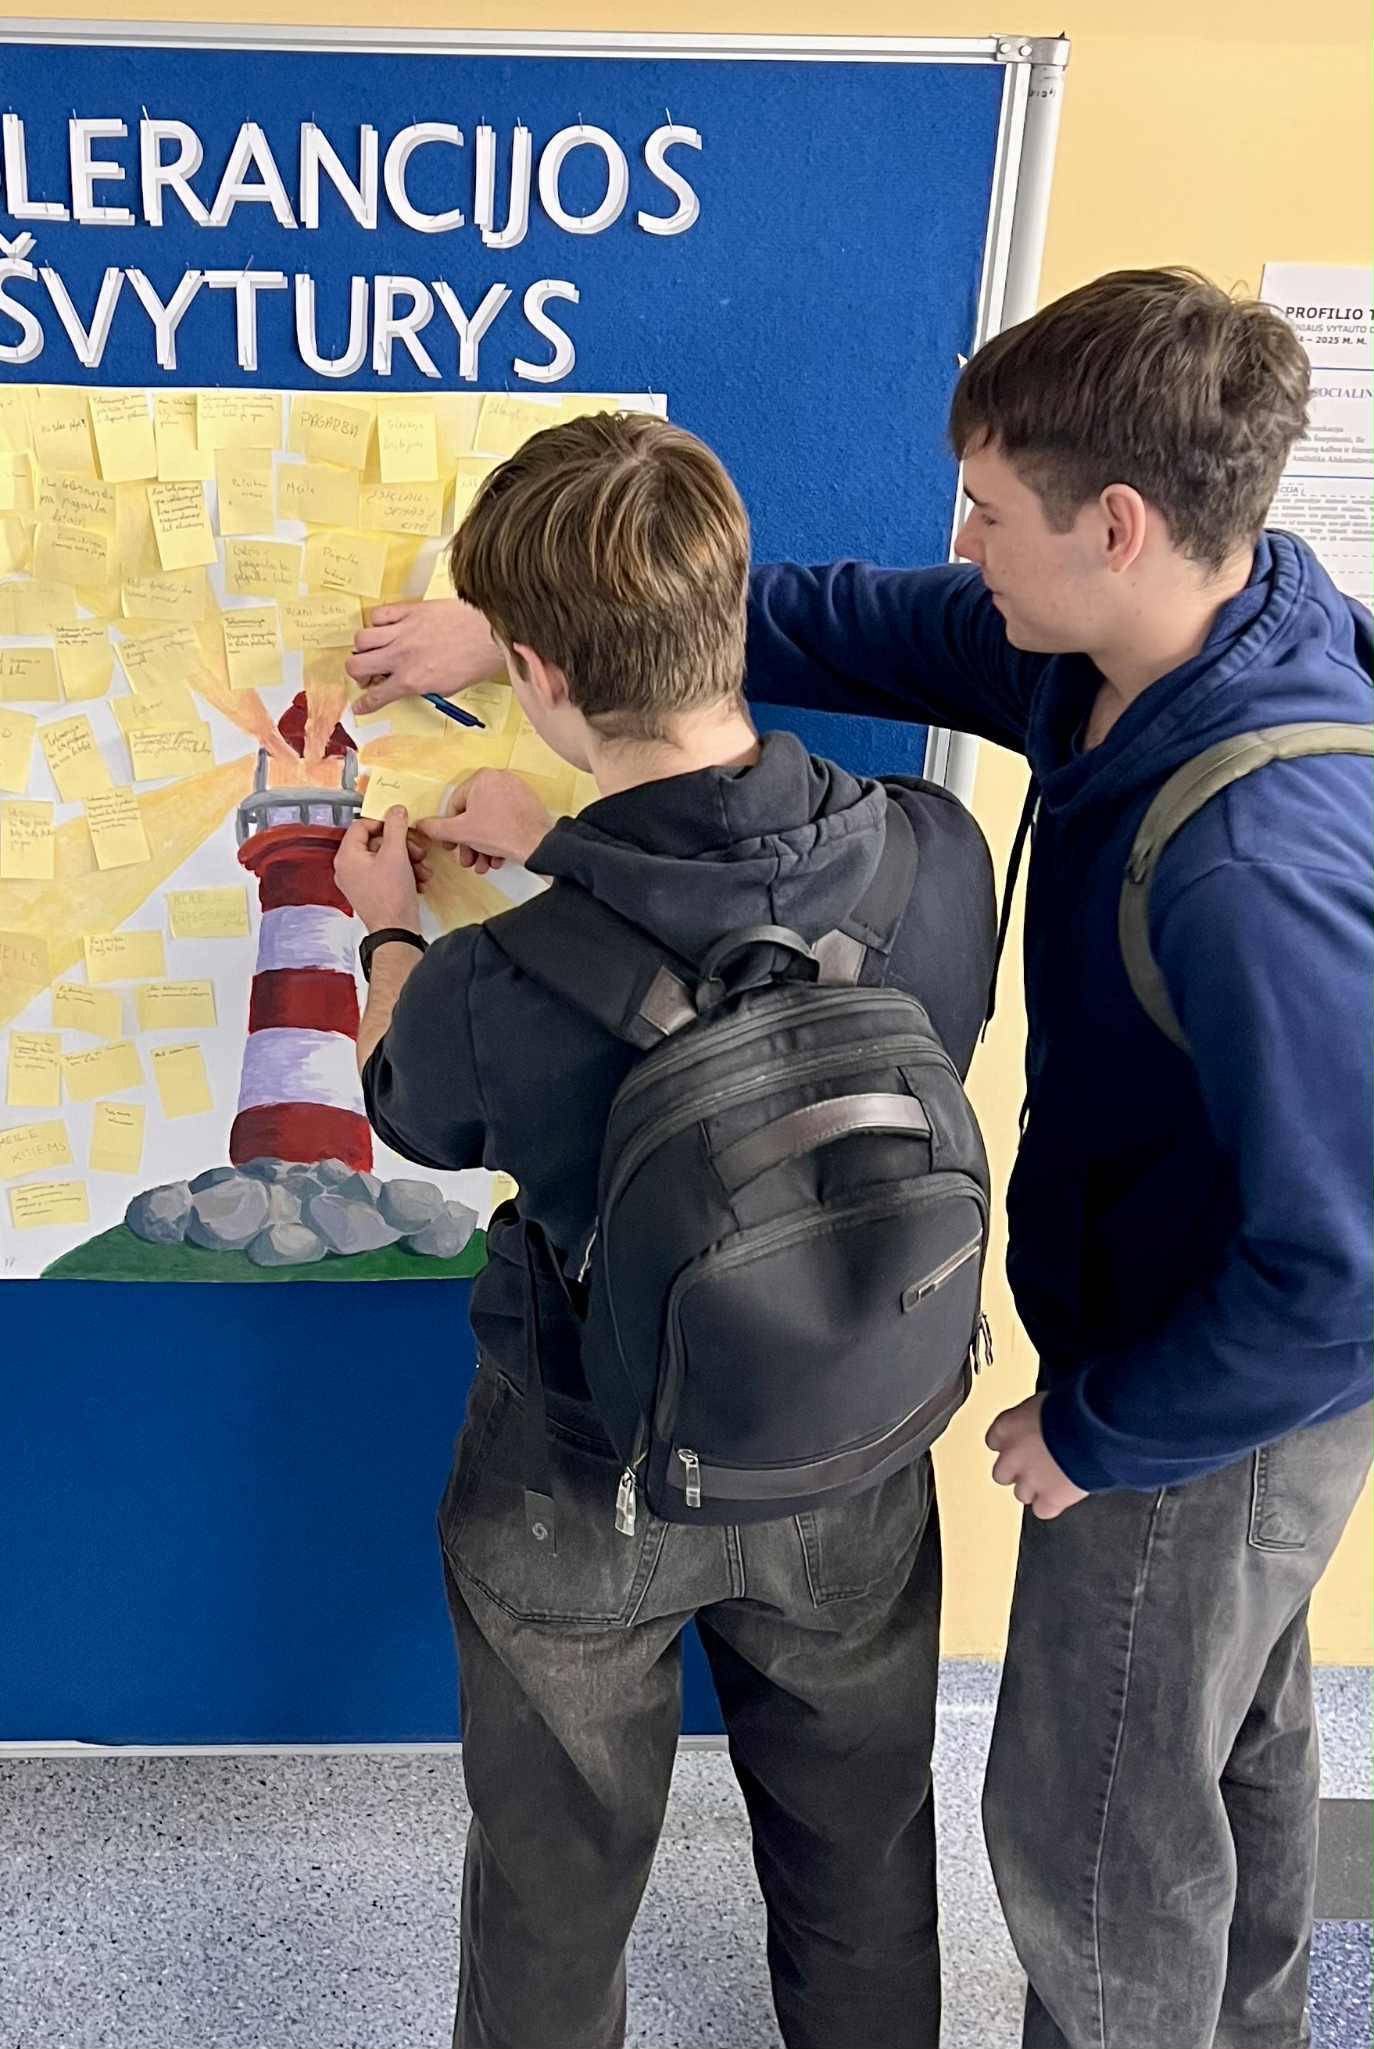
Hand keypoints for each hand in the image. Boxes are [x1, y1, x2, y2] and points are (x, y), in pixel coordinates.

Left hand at [334, 809, 427, 930]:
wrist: (396, 932)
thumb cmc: (391, 897)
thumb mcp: (396, 854)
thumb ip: (395, 827)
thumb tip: (396, 810)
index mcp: (347, 857)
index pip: (361, 826)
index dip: (383, 823)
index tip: (401, 825)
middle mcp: (347, 869)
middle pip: (376, 843)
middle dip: (401, 845)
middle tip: (417, 850)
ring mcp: (358, 883)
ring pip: (384, 859)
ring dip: (407, 860)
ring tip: (423, 869)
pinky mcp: (371, 893)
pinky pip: (386, 874)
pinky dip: (403, 874)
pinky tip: (419, 880)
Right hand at [347, 599, 501, 714]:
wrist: (490, 632)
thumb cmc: (476, 660)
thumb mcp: (448, 687)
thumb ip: (421, 687)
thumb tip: (406, 685)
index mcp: (412, 680)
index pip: (376, 696)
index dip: (364, 704)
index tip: (360, 705)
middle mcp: (401, 656)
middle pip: (356, 665)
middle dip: (357, 674)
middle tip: (368, 675)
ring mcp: (403, 631)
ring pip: (361, 639)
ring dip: (364, 648)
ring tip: (376, 649)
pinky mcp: (409, 611)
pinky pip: (378, 615)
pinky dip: (377, 622)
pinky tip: (387, 627)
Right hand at [416, 770, 556, 874]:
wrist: (538, 844)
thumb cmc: (498, 833)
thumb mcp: (461, 832)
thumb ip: (437, 828)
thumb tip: (420, 825)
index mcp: (482, 777)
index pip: (456, 806)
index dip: (450, 831)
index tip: (451, 848)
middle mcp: (500, 779)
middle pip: (475, 816)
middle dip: (470, 843)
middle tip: (468, 862)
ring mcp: (516, 791)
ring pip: (490, 822)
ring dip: (483, 847)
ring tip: (484, 866)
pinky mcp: (529, 805)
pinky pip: (506, 821)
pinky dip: (499, 840)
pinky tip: (497, 859)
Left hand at [986, 1394, 1088, 1520]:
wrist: (1093, 1430)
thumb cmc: (1075, 1408)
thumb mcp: (1047, 1401)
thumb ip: (1035, 1416)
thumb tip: (1042, 1418)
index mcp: (1008, 1426)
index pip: (994, 1441)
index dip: (1011, 1445)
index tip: (1022, 1444)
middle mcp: (1012, 1455)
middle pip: (1002, 1473)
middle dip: (1018, 1471)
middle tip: (1038, 1464)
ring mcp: (1029, 1480)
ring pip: (1021, 1494)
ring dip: (1035, 1488)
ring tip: (1055, 1477)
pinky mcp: (1049, 1499)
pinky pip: (1042, 1510)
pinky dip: (1051, 1505)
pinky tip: (1062, 1495)